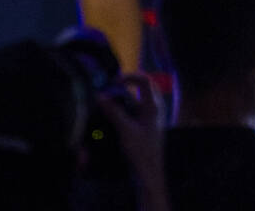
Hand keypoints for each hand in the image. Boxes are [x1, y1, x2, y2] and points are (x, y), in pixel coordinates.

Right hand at [96, 73, 166, 207]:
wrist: (148, 177)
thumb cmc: (141, 153)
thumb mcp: (125, 130)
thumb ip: (113, 112)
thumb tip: (100, 95)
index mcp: (154, 107)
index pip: (145, 81)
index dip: (130, 77)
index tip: (114, 82)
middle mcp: (155, 110)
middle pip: (143, 89)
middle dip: (127, 87)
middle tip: (112, 89)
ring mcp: (151, 120)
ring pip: (138, 102)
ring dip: (124, 101)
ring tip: (109, 104)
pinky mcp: (146, 129)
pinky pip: (135, 114)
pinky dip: (125, 112)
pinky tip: (113, 118)